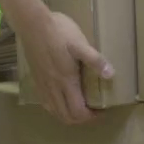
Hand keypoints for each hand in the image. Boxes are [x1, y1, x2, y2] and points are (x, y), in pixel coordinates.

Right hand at [14, 8, 111, 125]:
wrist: (32, 24)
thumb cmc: (58, 32)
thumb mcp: (80, 43)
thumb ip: (95, 60)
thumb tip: (111, 75)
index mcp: (66, 82)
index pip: (78, 112)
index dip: (91, 117)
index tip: (101, 110)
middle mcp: (53, 88)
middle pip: (66, 117)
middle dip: (81, 119)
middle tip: (93, 111)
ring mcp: (42, 85)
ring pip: (54, 112)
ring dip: (68, 115)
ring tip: (79, 106)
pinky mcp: (35, 80)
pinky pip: (45, 103)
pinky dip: (56, 108)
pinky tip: (62, 98)